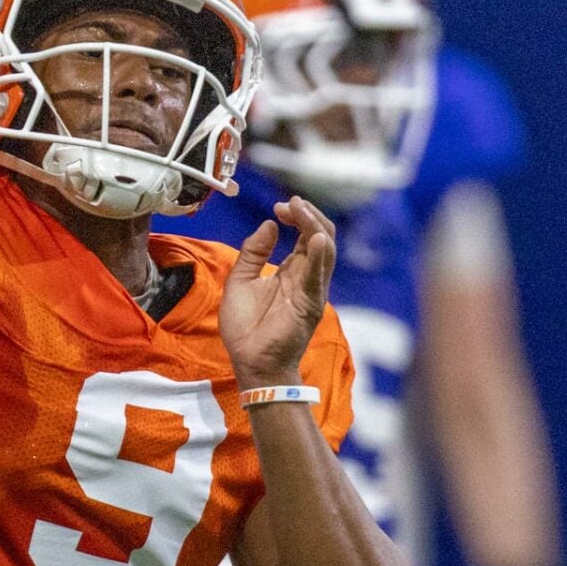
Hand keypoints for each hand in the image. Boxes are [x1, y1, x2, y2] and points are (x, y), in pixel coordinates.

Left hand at [221, 198, 336, 389]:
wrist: (251, 362)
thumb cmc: (246, 327)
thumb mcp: (240, 280)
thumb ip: (253, 252)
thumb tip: (268, 224)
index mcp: (292, 270)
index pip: (306, 234)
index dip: (297, 215)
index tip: (278, 207)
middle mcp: (307, 277)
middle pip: (321, 236)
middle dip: (308, 214)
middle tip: (288, 204)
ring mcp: (312, 289)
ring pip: (326, 250)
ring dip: (315, 226)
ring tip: (299, 209)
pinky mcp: (311, 304)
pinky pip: (318, 275)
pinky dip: (319, 255)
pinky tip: (315, 238)